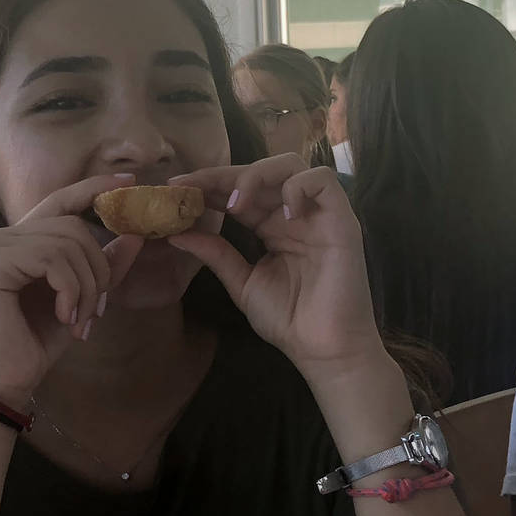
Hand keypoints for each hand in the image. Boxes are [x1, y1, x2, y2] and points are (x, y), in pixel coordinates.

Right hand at [0, 173, 144, 405]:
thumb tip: (136, 235)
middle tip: (97, 309)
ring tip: (79, 319)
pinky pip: (52, 258)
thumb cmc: (35, 343)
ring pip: (67, 241)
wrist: (4, 382)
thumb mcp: (80, 299)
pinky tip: (63, 317)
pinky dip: (70, 290)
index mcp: (19, 241)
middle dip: (98, 268)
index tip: (130, 183)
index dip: (94, 188)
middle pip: (73, 225)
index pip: (60, 201)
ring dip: (86, 285)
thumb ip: (103, 266)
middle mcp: (0, 236)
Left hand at [165, 155, 384, 378]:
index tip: (173, 189)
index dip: (208, 184)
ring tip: (236, 205)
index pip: (238, 191)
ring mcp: (318, 215)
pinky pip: (323, 181)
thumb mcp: (242, 283)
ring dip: (258, 176)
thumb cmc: (288, 321)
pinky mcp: (342, 221)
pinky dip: (298, 187)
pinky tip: (281, 215)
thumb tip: (176, 234)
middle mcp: (293, 214)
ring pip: (290, 165)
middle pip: (259, 172)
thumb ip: (215, 254)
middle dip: (221, 175)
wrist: (323, 350)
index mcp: (270, 226)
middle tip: (191, 189)